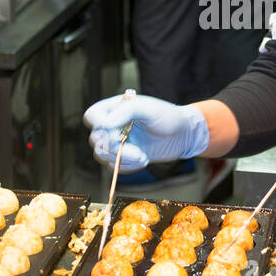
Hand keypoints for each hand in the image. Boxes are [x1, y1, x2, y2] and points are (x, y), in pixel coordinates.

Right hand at [84, 93, 209, 171]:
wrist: (183, 135)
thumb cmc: (168, 117)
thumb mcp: (148, 109)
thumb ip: (126, 112)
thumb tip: (105, 125)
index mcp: (115, 108)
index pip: (92, 116)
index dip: (98, 125)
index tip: (115, 132)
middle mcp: (113, 125)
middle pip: (95, 139)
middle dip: (115, 148)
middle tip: (137, 151)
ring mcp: (118, 142)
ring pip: (102, 155)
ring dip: (123, 159)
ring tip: (143, 156)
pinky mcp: (124, 157)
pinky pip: (114, 167)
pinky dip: (128, 166)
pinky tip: (144, 159)